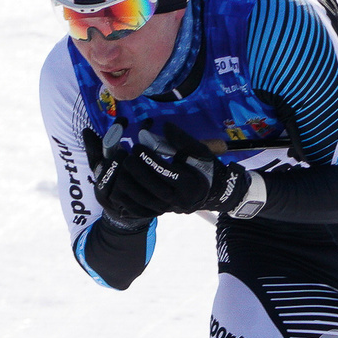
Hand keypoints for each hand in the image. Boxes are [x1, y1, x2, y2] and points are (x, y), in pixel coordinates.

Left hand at [92, 122, 262, 221]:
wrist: (216, 192)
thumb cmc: (207, 168)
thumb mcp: (199, 151)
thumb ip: (182, 139)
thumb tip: (165, 125)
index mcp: (189, 184)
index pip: (166, 172)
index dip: (150, 159)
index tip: (137, 146)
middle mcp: (179, 200)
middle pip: (153, 189)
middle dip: (138, 173)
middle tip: (127, 158)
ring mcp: (170, 209)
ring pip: (145, 202)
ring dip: (130, 187)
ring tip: (121, 171)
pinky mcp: (163, 212)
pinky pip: (143, 210)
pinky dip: (130, 200)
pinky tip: (121, 187)